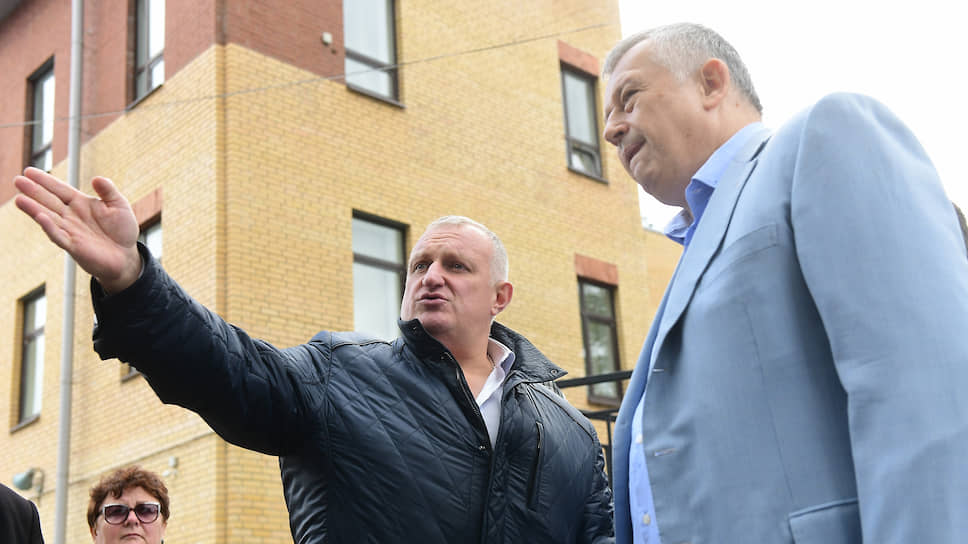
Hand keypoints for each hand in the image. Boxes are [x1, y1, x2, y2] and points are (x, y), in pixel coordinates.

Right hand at [14, 167, 142, 292]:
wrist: (126, 256)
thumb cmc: (122, 230)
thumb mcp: (119, 205)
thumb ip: (108, 191)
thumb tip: (97, 178)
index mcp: (80, 203)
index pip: (60, 189)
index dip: (46, 180)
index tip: (29, 171)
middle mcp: (71, 216)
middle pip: (49, 201)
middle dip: (34, 191)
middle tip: (17, 180)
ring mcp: (70, 230)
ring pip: (48, 217)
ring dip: (34, 209)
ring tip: (19, 199)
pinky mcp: (73, 246)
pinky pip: (59, 235)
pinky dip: (50, 227)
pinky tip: (40, 217)